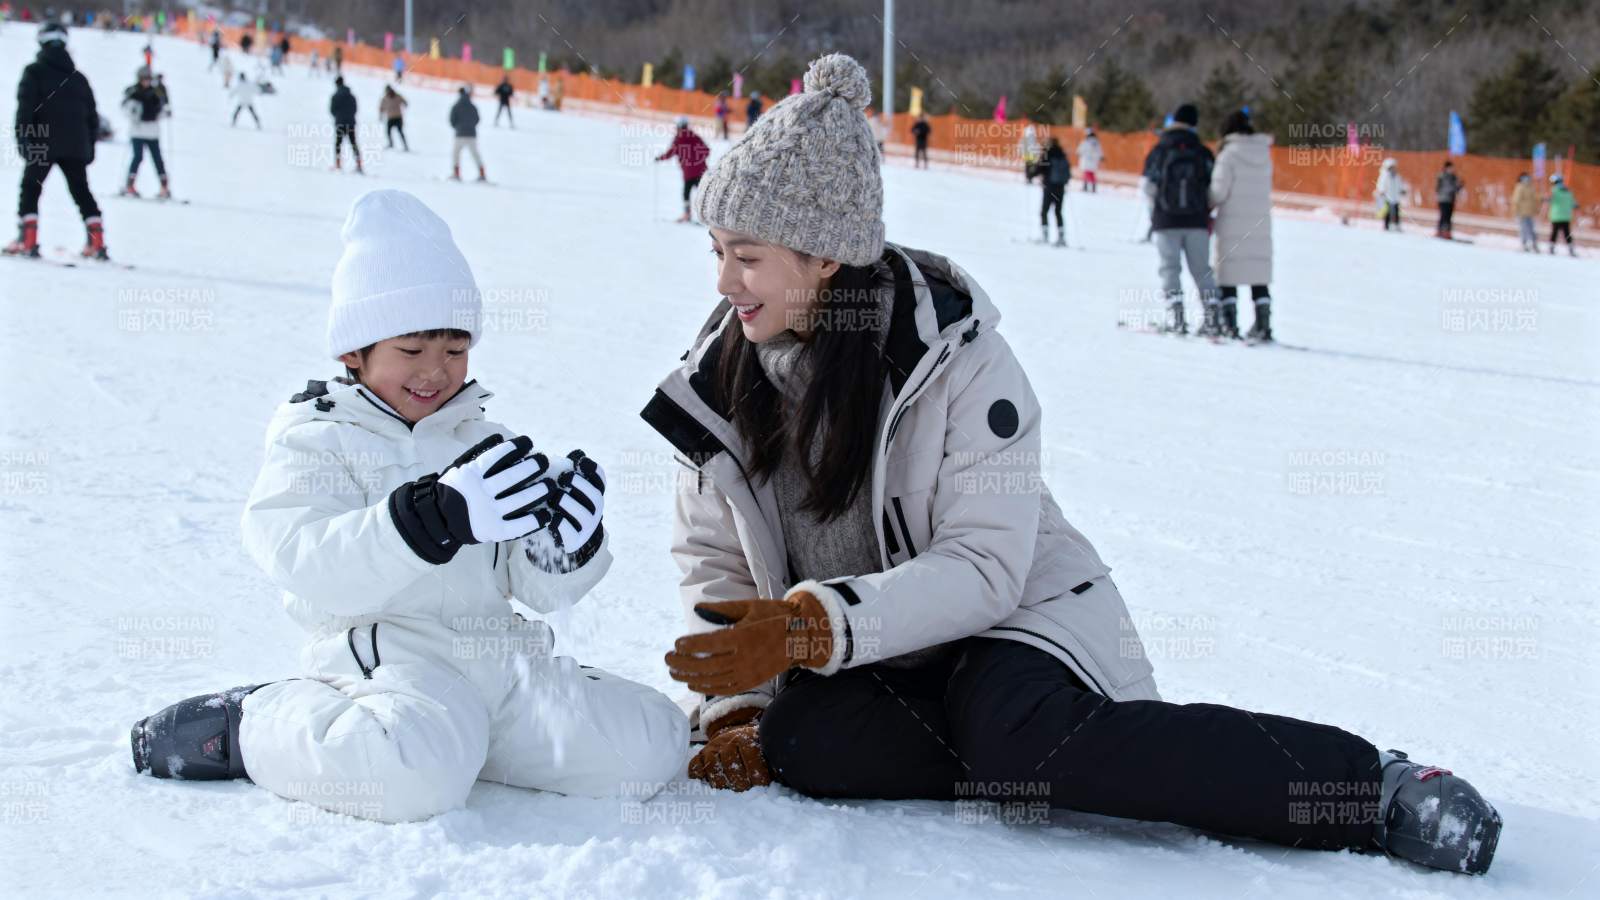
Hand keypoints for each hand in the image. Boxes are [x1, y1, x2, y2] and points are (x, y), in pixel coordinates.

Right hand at [436, 435, 554, 542]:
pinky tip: (547, 514)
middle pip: (511, 478)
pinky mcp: (495, 531)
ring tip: (551, 485)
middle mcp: (480, 493)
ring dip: (538, 492)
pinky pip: (518, 526)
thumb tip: (500, 438)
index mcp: (471, 475)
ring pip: (518, 501)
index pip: (495, 457)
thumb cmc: (455, 490)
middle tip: (543, 460)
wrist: (440, 520)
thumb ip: (479, 452)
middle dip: (531, 467)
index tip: (528, 442)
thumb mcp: (460, 467)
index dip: (514, 448)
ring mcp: (488, 513)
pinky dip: (534, 520)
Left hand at [546, 449, 604, 551]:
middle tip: (564, 477)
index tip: (579, 461)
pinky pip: (569, 532)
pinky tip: (549, 516)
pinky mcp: (574, 541)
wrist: (558, 535)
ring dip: (569, 503)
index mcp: (592, 492)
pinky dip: (560, 523)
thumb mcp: (561, 486)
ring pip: (583, 514)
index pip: (600, 479)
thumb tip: (562, 455)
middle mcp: (594, 509)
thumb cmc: (557, 503)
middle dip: (580, 484)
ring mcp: (586, 526)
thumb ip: (561, 471)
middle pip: (595, 495)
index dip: (592, 469)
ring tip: (555, 497)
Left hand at [664, 591, 834, 695]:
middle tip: (667, 659)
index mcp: (744, 636)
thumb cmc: (773, 616)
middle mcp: (745, 657)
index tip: (676, 643)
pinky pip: (726, 688)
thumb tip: (697, 609)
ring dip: (691, 677)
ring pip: (714, 680)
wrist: (802, 637)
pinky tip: (694, 683)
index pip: (709, 644)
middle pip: (707, 665)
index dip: (690, 646)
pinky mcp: (753, 681)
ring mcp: (749, 672)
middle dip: (683, 664)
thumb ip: (722, 609)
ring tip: (675, 672)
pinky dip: (708, 688)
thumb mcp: (749, 607)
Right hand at [687, 707, 769, 790]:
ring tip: (729, 791)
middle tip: (745, 791)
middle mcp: (728, 741)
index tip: (763, 786)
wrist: (736, 735)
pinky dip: (698, 775)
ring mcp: (712, 748)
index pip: (751, 756)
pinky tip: (706, 784)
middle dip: (740, 782)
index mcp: (747, 738)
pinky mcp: (701, 755)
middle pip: (731, 764)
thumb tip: (789, 779)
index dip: (758, 774)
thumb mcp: (769, 751)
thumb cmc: (757, 750)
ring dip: (721, 783)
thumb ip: (777, 765)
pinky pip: (695, 767)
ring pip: (712, 767)